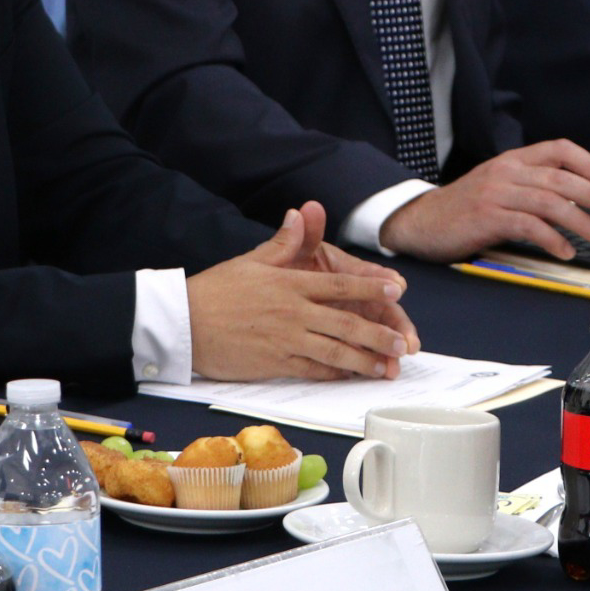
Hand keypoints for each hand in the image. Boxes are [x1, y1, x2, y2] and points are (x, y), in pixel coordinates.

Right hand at [188, 203, 419, 381]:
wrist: (185, 323)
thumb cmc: (217, 290)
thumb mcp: (251, 260)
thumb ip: (283, 243)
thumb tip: (301, 213)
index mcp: (290, 283)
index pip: (340, 285)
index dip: (371, 287)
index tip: (397, 289)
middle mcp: (293, 312)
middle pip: (345, 323)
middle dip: (378, 334)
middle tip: (403, 343)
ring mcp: (286, 340)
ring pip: (334, 352)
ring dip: (364, 360)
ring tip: (386, 367)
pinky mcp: (275, 363)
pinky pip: (312, 370)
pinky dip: (334, 374)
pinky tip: (350, 377)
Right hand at [378, 140, 589, 261]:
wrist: (420, 221)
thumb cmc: (464, 209)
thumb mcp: (498, 187)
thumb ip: (530, 188)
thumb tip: (576, 202)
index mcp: (512, 160)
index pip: (557, 149)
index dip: (587, 162)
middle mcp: (506, 171)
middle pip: (561, 178)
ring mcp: (496, 193)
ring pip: (550, 202)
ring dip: (582, 221)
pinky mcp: (487, 217)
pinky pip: (529, 226)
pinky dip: (552, 239)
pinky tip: (565, 250)